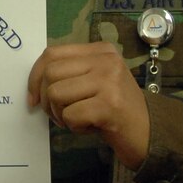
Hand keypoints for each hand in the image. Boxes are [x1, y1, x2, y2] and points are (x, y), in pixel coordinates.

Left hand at [27, 41, 150, 167]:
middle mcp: (106, 60)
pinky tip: (90, 127)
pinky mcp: (109, 105)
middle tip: (58, 115)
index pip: (52, 54)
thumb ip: (70, 74)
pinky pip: (70, 115)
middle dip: (45, 99)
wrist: (149, 132)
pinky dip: (74, 127)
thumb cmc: (116, 108)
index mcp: (100, 50)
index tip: (33, 98)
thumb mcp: (95, 81)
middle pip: (50, 73)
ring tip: (77, 120)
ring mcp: (109, 81)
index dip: (34, 77)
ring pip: (56, 94)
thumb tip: (34, 83)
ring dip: (60, 115)